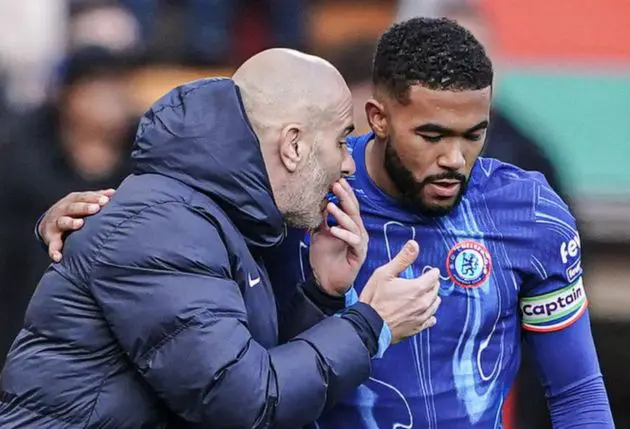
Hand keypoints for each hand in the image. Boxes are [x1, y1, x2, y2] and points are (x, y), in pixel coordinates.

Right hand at [39, 189, 114, 261]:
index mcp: (72, 201)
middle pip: (73, 207)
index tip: (106, 200)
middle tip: (96, 208)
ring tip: (79, 224)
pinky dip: (54, 251)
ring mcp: (55, 224)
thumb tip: (113, 192)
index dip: (94, 198)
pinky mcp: (50, 238)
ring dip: (70, 222)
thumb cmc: (73, 212)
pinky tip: (58, 257)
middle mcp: (62, 210)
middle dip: (84, 207)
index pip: (83, 197)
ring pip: (62, 222)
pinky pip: (52, 245)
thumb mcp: (81, 202)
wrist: (48, 224)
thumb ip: (96, 197)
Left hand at [309, 178, 367, 295]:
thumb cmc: (324, 258)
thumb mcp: (319, 234)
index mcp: (349, 226)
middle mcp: (357, 232)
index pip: (348, 205)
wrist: (326, 281)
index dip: (343, 193)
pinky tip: (333, 229)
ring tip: (330, 205)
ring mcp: (360, 242)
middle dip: (345, 196)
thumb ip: (321, 220)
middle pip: (354, 210)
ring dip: (342, 214)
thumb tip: (319, 203)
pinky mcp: (359, 254)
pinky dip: (343, 234)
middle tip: (336, 184)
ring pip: (354, 224)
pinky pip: (353, 241)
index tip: (335, 180)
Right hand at [360, 240, 440, 343]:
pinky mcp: (418, 328)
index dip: (431, 272)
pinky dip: (429, 314)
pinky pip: (431, 319)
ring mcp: (422, 316)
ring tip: (424, 295)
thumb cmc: (374, 299)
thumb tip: (414, 244)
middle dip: (432, 284)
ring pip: (435, 304)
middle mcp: (424, 303)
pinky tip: (423, 312)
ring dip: (432, 297)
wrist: (369, 325)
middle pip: (436, 290)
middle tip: (426, 281)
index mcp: (417, 288)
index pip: (434, 276)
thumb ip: (402, 259)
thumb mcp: (384, 273)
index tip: (430, 270)